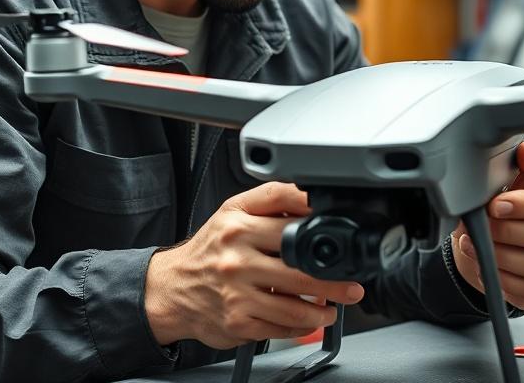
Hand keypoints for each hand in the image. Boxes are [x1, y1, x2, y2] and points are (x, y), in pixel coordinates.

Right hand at [145, 182, 365, 348]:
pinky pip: (282, 327)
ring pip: (296, 306)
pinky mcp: (239, 322)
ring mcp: (238, 293)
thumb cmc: (209, 249)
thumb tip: (311, 196)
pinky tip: (310, 319)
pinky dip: (303, 326)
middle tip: (352, 284)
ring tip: (335, 306)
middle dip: (335, 281)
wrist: (171, 288)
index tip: (342, 234)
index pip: (290, 218)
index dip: (320, 224)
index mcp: (238, 225)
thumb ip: (272, 199)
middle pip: (302, 269)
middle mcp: (237, 258)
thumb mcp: (232, 211)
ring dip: (324, 309)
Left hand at [451, 141, 523, 310]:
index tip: (494, 206)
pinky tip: (487, 268)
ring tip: (473, 246)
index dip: (522, 205)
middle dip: (503, 233)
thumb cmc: (517, 195)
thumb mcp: (520, 171)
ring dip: (499, 259)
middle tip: (478, 228)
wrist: (511, 225)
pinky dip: (506, 283)